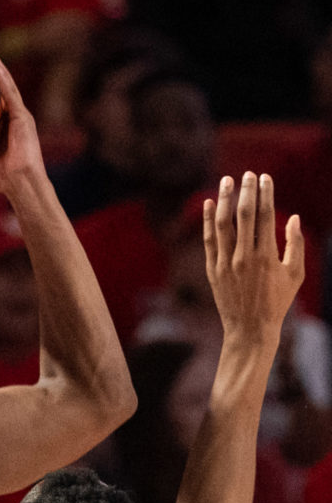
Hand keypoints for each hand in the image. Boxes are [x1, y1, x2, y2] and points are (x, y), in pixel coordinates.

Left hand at [205, 173, 303, 346]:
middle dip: (246, 192)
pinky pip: (208, 240)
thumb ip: (295, 244)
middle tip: (247, 174)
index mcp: (267, 256)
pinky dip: (208, 221)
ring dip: (225, 200)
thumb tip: (293, 217)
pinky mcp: (212, 270)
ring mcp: (225, 263)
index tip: (264, 178)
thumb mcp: (295, 274)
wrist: (250, 328)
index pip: (265, 217)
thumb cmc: (277, 301)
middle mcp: (244, 257)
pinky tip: (210, 204)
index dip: (265, 194)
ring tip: (227, 181)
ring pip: (223, 225)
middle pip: (243, 216)